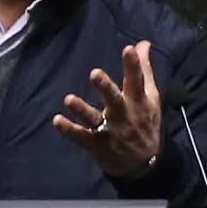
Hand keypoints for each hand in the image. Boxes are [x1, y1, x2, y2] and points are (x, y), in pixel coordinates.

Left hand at [54, 40, 162, 177]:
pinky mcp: (96, 143)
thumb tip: (142, 43)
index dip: (133, 65)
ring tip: (69, 99)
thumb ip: (143, 69)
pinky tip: (56, 120)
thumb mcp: (150, 97)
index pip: (136, 80)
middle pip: (114, 99)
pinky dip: (68, 129)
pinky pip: (80, 136)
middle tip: (94, 73)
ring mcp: (108, 130)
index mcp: (137, 101)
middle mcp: (123, 114)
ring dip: (81, 109)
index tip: (129, 49)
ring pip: (94, 118)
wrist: (143, 164)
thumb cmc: (145, 123)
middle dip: (105, 87)